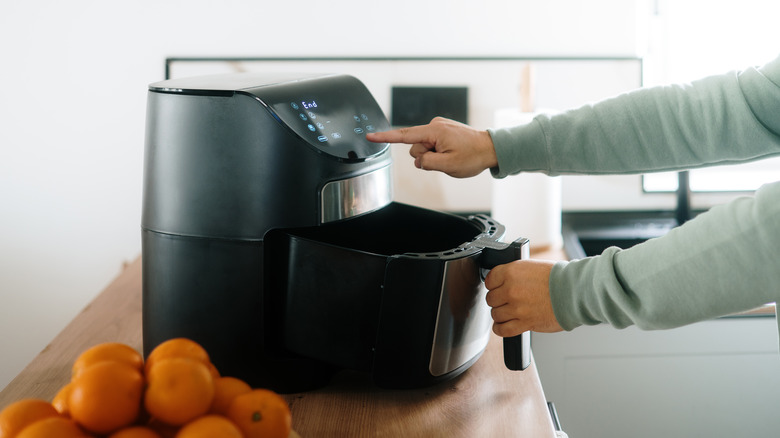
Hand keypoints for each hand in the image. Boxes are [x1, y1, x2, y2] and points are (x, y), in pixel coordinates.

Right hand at [365, 117, 496, 177]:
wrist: (491, 148)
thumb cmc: (473, 156)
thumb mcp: (448, 166)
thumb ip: (427, 163)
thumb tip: (418, 159)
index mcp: (434, 131)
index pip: (404, 135)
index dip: (385, 137)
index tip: (370, 136)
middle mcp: (434, 125)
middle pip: (415, 147)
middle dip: (426, 158)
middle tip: (446, 160)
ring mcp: (438, 127)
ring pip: (423, 148)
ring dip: (433, 156)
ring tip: (451, 156)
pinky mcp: (442, 131)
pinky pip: (431, 145)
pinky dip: (438, 153)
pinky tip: (451, 153)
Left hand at [484, 259, 562, 334]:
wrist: (575, 291)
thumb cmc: (559, 278)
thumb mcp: (531, 266)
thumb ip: (514, 274)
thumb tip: (502, 281)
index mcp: (511, 272)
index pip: (489, 280)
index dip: (493, 285)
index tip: (497, 288)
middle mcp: (511, 289)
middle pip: (491, 299)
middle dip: (498, 300)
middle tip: (507, 300)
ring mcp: (517, 307)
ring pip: (496, 314)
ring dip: (501, 314)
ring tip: (509, 312)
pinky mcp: (525, 323)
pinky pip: (503, 329)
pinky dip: (500, 328)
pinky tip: (503, 325)